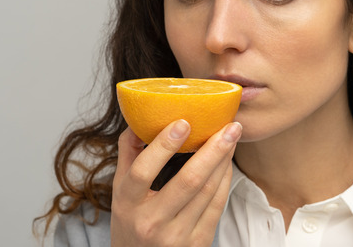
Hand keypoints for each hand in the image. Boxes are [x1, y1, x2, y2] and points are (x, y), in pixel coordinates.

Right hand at [110, 120, 241, 246]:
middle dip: (213, 150)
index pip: (143, 171)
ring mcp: (176, 235)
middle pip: (188, 181)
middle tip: (230, 125)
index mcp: (127, 203)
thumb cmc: (131, 221)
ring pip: (208, 191)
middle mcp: (151, 222)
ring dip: (224, 161)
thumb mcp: (120, 190)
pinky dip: (225, 180)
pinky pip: (217, 206)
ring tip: (232, 137)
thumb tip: (141, 119)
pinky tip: (228, 162)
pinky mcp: (197, 243)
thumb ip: (129, 154)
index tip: (184, 122)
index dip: (163, 146)